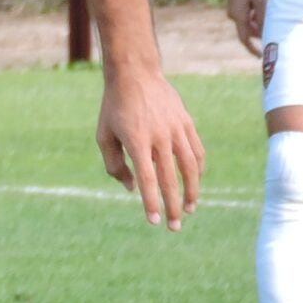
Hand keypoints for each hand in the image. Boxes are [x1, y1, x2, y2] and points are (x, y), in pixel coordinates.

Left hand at [96, 67, 204, 228]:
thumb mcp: (104, 136)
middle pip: (170, 179)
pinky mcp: (187, 123)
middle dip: (173, 206)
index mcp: (136, 141)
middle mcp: (159, 137)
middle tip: (174, 227)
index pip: (147, 180)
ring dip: (192, 191)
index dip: (151, 202)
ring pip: (190, 167)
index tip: (154, 221)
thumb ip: (115, 165)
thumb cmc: (114, 108)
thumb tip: (133, 189)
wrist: (135, 75)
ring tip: (190, 210)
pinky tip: (195, 183)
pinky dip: (198, 170)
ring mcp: (176, 129)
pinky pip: (197, 151)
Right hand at [226, 0, 265, 57]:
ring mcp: (233, 10)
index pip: (244, 38)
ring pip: (248, 22)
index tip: (260, 57)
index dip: (252, 48)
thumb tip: (266, 31)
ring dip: (259, 20)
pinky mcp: (235, 5)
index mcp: (238, 16)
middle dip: (261, 30)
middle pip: (249, 30)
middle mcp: (233, 15)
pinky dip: (255, 14)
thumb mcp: (260, 0)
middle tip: (275, 27)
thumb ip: (263, 17)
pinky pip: (246, 15)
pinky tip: (260, 2)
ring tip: (267, 7)